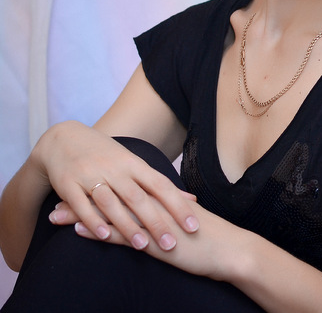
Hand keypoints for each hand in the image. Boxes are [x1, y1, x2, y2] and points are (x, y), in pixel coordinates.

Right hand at [34, 120, 198, 250]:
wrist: (65, 138)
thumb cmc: (107, 156)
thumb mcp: (134, 164)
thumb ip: (159, 184)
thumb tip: (191, 199)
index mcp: (133, 164)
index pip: (160, 185)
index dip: (177, 205)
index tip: (194, 225)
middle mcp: (115, 169)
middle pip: (138, 197)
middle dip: (156, 221)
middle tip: (172, 243)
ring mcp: (91, 175)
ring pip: (112, 202)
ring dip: (127, 224)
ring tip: (142, 245)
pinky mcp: (69, 184)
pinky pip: (82, 204)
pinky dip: (93, 220)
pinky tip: (105, 235)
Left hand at [72, 197, 250, 281]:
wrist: (228, 247)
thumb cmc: (208, 236)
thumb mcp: (183, 219)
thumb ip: (168, 211)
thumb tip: (153, 210)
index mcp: (158, 197)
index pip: (121, 187)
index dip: (98, 184)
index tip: (77, 182)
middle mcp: (151, 204)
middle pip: (109, 196)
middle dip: (81, 195)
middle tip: (57, 194)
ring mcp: (150, 222)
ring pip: (108, 214)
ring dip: (80, 214)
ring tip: (55, 215)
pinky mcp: (152, 242)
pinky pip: (119, 236)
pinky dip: (97, 232)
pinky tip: (78, 231)